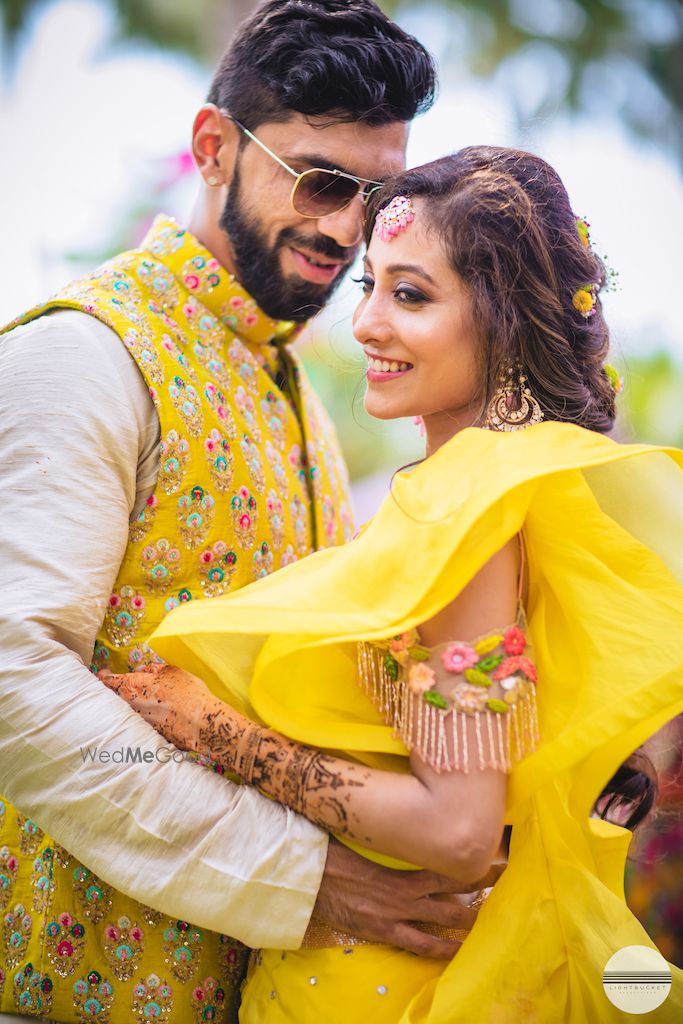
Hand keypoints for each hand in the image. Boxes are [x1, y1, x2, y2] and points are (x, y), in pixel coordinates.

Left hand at [99, 665, 213, 751]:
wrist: (200, 723)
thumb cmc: (187, 692)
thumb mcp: (171, 671)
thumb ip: (152, 669)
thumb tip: (141, 671)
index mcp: (133, 686)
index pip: (108, 681)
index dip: (103, 677)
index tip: (103, 673)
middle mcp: (130, 706)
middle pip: (114, 698)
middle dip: (115, 692)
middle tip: (120, 686)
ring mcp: (138, 723)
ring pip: (126, 712)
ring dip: (131, 706)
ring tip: (143, 701)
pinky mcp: (149, 735)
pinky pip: (140, 723)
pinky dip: (143, 718)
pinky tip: (157, 715)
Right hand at [311, 838, 504, 958]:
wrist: (308, 879)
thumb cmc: (333, 850)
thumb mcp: (361, 833)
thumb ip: (385, 827)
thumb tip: (400, 808)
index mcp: (401, 864)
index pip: (446, 863)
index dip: (471, 863)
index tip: (494, 856)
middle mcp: (406, 891)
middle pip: (453, 891)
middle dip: (479, 889)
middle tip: (502, 885)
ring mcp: (397, 914)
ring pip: (443, 919)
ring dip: (467, 919)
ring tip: (488, 919)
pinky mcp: (384, 931)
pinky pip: (419, 945)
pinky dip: (440, 949)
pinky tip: (458, 952)